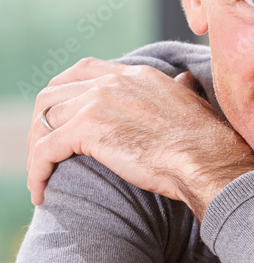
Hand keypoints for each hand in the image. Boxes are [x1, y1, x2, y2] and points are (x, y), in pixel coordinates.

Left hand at [28, 57, 253, 220]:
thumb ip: (180, 90)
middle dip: (42, 122)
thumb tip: (185, 81)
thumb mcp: (193, 104)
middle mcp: (112, 81)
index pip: (83, 72)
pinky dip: (37, 170)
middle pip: (54, 92)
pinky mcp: (87, 129)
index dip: (64, 95)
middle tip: (44, 151)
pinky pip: (46, 149)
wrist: (208, 161)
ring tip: (40, 174)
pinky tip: (40, 191)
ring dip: (36, 148)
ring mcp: (97, 101)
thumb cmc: (208, 144)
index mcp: (135, 75)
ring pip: (44, 119)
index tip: (61, 119)